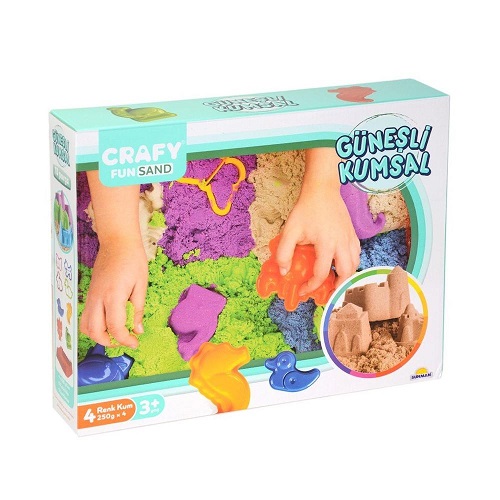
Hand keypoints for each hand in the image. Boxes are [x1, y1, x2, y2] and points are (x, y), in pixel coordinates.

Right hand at [80, 238, 147, 347]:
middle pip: (95, 331)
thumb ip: (138, 309)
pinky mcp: (89, 294)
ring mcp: (90, 297)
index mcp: (114, 296)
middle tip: (125, 340)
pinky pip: (86, 316)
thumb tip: (137, 330)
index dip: (125, 340)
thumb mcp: (141, 284)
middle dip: (110, 342)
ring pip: (86, 326)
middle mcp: (98, 298)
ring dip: (99, 336)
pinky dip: (95, 326)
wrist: (117, 242)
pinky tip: (109, 322)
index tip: (135, 342)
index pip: (115, 328)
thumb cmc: (133, 260)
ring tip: (117, 333)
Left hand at [275, 148, 359, 295]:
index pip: (321, 273)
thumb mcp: (290, 230)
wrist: (322, 190)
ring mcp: (350, 239)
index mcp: (326, 244)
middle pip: (346, 273)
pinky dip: (351, 264)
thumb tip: (284, 271)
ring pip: (355, 265)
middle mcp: (342, 243)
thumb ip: (284, 252)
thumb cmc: (306, 209)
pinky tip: (341, 265)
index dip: (311, 286)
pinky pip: (357, 255)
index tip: (303, 291)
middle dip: (337, 287)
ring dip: (346, 276)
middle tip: (326, 292)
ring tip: (334, 281)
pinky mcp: (353, 234)